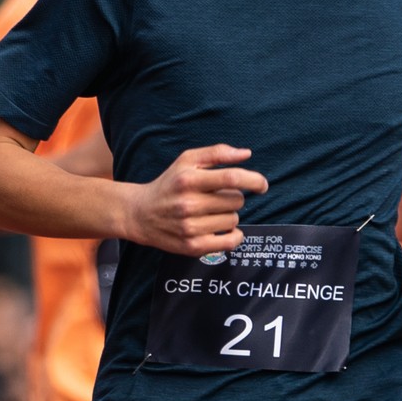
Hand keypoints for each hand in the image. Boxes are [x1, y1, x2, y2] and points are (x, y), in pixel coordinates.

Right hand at [124, 144, 268, 256]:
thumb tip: (246, 154)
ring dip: (229, 215)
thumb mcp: (187, 161)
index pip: (231, 178)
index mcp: (188, 180)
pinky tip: (224, 229)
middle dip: (233, 198)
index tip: (262, 185)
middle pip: (236, 201)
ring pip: (233, 220)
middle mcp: (188, 204)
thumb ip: (217, 153)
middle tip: (217, 198)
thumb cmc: (169, 184)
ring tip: (211, 212)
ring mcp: (190, 228)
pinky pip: (230, 242)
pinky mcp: (192, 247)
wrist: (140, 214)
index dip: (253, 180)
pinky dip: (234, 236)